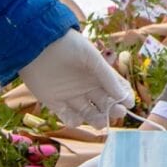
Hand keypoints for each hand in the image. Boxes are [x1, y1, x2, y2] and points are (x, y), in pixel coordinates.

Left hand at [18, 29, 133, 128]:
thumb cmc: (69, 46)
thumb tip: (124, 98)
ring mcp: (71, 95)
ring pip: (88, 113)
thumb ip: (108, 77)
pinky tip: (77, 118)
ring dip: (96, 119)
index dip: (124, 97)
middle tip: (117, 112)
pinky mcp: (55, 102)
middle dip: (113, 110)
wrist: (38, 44)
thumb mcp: (93, 58)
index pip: (116, 89)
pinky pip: (67, 116)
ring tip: (99, 121)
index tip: (128, 103)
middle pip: (104, 104)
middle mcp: (87, 86)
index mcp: (98, 75)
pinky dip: (73, 121)